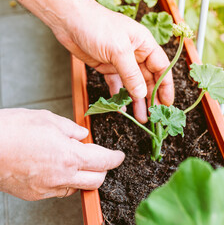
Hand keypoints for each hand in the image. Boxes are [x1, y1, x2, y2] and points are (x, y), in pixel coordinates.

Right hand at [0, 109, 124, 200]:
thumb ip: (71, 129)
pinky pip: (59, 190)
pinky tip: (58, 168)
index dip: (115, 158)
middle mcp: (62, 176)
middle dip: (103, 169)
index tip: (119, 156)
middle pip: (96, 180)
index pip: (103, 161)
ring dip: (84, 176)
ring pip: (78, 187)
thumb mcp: (49, 120)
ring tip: (76, 161)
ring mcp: (48, 188)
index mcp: (69, 155)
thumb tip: (82, 135)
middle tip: (99, 158)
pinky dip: (66, 180)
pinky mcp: (35, 194)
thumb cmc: (13, 130)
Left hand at [58, 0, 173, 123]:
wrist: (69, 21)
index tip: (167, 102)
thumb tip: (142, 94)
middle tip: (153, 115)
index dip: (166, 86)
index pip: (161, 67)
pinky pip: (117, 84)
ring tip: (141, 117)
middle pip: (148, 79)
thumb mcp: (118, 50)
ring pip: (133, 84)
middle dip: (151, 97)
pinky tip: (122, 108)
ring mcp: (121, 62)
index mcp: (144, 44)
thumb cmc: (96, 26)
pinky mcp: (107, 67)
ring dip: (137, 100)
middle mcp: (135, 54)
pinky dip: (119, 95)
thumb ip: (131, 73)